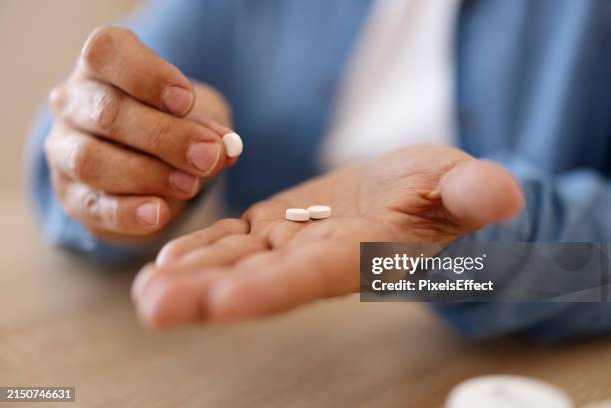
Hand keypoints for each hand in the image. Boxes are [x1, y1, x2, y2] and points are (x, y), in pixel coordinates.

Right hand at [44, 26, 238, 241]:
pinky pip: (92, 206)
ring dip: (147, 175)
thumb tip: (224, 148)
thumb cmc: (171, 123)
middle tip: (207, 156)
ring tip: (191, 185)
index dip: (147, 75)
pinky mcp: (71, 195)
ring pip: (92, 161)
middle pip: (107, 113)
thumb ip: (207, 127)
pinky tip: (159, 214)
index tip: (186, 100)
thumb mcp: (196, 114)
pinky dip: (127, 212)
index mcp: (101, 65)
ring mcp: (64, 149)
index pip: (107, 52)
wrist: (147, 165)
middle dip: (164, 137)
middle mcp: (73, 102)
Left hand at [132, 145, 522, 326]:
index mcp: (359, 254)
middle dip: (208, 294)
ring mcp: (290, 242)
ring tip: (147, 289)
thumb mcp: (460, 184)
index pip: (313, 276)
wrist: (409, 192)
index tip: (226, 303)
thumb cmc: (440, 192)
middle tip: (155, 306)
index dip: (272, 288)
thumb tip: (503, 193)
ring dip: (191, 275)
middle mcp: (316, 258)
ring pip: (236, 261)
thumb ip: (473, 192)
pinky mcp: (274, 224)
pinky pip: (234, 239)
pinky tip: (169, 258)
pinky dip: (204, 247)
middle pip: (258, 279)